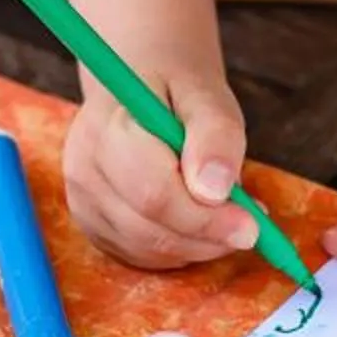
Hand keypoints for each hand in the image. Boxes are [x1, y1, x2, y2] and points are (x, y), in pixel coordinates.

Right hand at [62, 67, 257, 270]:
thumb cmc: (175, 86)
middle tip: (252, 225)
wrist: (136, 81)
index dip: (206, 219)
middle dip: (208, 237)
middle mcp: (85, 170)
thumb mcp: (206, 94)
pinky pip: (142, 255)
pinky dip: (180, 248)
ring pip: (148, 250)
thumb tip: (215, 190)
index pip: (155, 195)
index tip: (253, 225)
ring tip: (229, 214)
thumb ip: (214, 136)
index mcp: (108, 130)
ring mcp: (83, 201)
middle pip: (149, 231)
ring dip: (199, 245)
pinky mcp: (92, 224)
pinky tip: (200, 221)